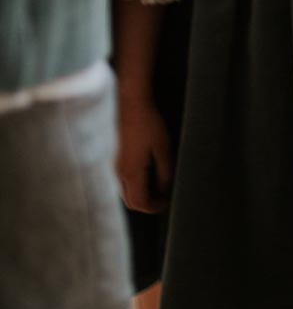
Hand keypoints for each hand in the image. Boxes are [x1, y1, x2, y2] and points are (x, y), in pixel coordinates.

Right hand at [116, 96, 172, 214]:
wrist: (127, 101)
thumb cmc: (147, 122)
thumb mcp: (162, 146)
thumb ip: (165, 171)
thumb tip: (165, 189)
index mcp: (131, 172)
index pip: (140, 203)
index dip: (155, 207)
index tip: (166, 203)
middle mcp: (117, 173)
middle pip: (130, 201)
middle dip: (147, 203)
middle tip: (162, 196)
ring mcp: (112, 166)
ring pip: (124, 191)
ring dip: (139, 192)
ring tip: (155, 182)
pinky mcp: (110, 158)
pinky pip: (120, 179)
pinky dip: (132, 182)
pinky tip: (144, 170)